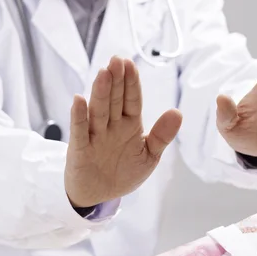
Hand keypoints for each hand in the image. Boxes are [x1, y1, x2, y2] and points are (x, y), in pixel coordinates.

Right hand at [65, 57, 182, 207]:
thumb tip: (178, 112)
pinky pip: (79, 131)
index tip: (130, 64)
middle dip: (116, 80)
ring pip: (98, 111)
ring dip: (100, 92)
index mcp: (130, 124)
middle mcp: (111, 126)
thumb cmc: (124, 172)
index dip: (131, 83)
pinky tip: (79, 100)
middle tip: (117, 60)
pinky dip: (79, 117)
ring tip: (103, 73)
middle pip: (114, 100)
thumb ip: (162, 135)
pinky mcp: (80, 149)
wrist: (100, 195)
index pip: (132, 100)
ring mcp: (95, 135)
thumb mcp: (149, 156)